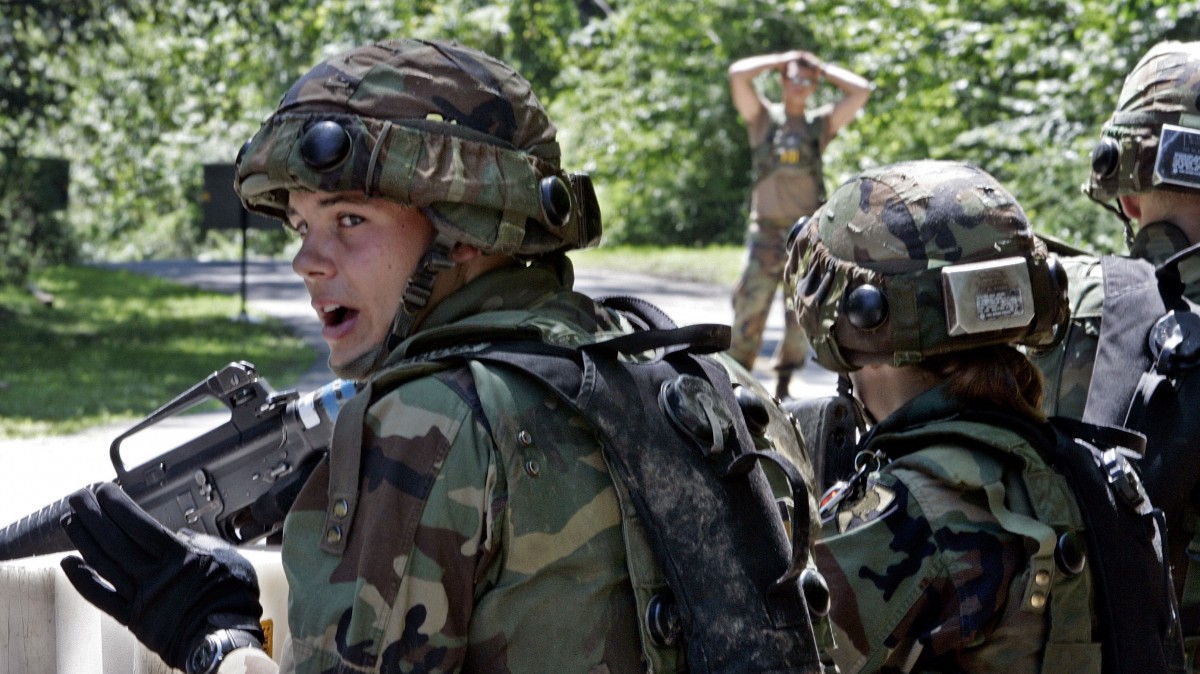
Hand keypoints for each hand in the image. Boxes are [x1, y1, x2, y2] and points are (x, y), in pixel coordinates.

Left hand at [59, 483, 263, 670]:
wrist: (224, 639)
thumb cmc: (232, 599)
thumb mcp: (227, 558)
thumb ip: (201, 544)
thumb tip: (182, 536)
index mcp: (178, 556)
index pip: (138, 524)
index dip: (117, 505)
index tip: (104, 490)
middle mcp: (154, 574)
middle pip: (115, 539)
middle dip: (94, 514)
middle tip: (80, 497)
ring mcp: (140, 596)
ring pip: (103, 563)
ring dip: (83, 540)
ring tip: (71, 521)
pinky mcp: (133, 617)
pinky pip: (101, 597)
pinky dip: (82, 580)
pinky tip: (69, 563)